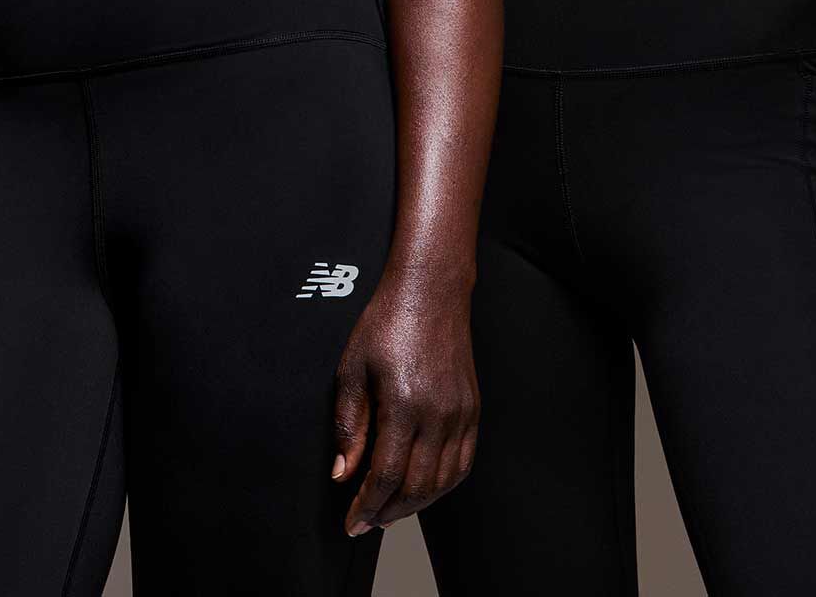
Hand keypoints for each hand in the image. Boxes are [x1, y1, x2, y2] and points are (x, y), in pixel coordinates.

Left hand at [330, 267, 477, 534]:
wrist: (430, 292)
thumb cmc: (387, 322)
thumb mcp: (352, 367)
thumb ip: (348, 424)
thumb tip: (342, 473)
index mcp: (404, 404)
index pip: (386, 475)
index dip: (367, 506)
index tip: (351, 523)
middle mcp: (438, 415)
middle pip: (417, 487)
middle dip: (388, 512)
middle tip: (367, 522)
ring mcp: (460, 414)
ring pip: (442, 482)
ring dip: (415, 505)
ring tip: (390, 511)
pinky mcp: (472, 410)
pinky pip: (463, 464)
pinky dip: (443, 486)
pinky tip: (424, 489)